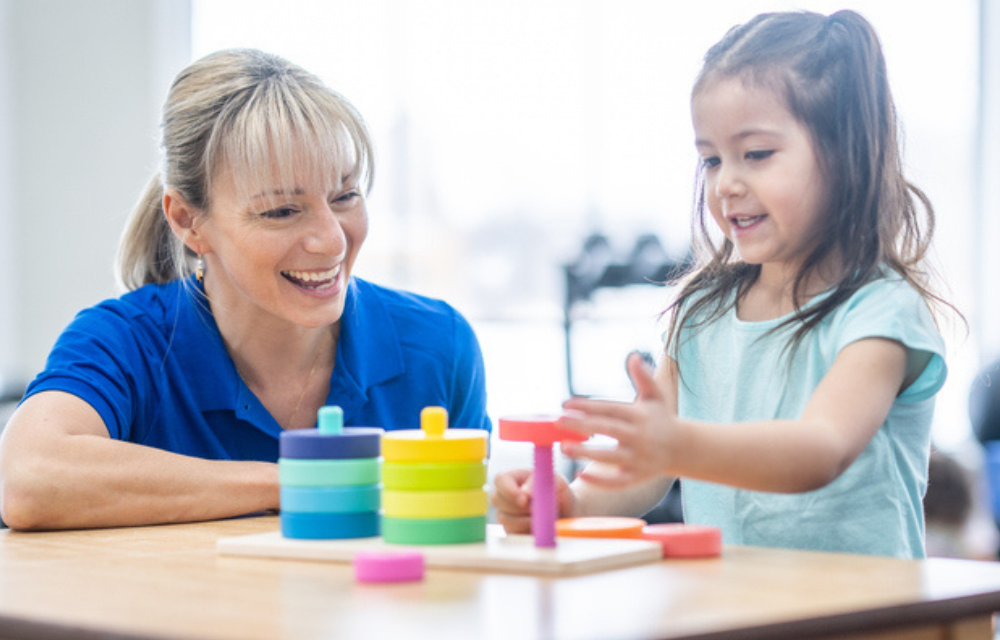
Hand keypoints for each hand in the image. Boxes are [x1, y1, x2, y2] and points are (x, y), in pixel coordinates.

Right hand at [490, 468, 574, 533]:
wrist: (567, 512)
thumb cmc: (559, 492)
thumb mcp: (556, 482)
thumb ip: (540, 483)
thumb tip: (525, 493)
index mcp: (515, 477)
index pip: (501, 480)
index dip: (509, 489)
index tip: (524, 499)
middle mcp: (506, 495)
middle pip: (498, 500)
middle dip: (519, 507)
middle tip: (538, 509)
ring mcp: (505, 513)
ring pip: (505, 519)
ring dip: (526, 520)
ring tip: (543, 516)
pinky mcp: (509, 529)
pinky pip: (512, 533)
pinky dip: (527, 531)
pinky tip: (538, 526)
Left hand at [559, 352, 679, 487]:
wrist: (683, 449)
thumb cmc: (661, 418)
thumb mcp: (655, 396)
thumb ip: (643, 377)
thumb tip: (633, 356)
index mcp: (640, 416)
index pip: (609, 409)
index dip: (587, 406)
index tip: (565, 404)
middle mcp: (640, 437)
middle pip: (607, 430)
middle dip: (581, 425)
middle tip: (558, 421)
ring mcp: (639, 459)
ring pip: (609, 456)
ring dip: (585, 452)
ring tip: (563, 447)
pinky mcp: (637, 477)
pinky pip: (617, 482)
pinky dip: (599, 481)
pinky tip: (580, 475)